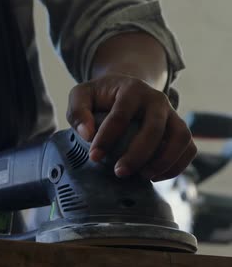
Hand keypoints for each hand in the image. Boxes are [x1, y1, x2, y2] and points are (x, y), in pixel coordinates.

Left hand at [66, 74, 196, 180]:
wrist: (125, 89)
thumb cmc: (100, 96)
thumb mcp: (81, 96)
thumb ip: (78, 111)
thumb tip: (87, 135)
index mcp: (131, 89)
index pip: (120, 115)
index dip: (107, 138)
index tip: (94, 157)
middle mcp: (156, 99)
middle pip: (155, 128)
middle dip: (137, 154)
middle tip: (119, 172)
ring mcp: (172, 113)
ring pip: (180, 137)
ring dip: (164, 161)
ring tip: (143, 177)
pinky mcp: (179, 128)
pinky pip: (189, 148)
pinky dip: (177, 165)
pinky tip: (155, 177)